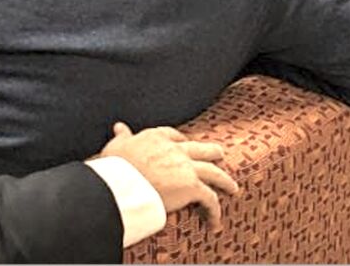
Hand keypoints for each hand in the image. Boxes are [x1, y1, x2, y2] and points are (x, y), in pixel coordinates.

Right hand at [97, 122, 239, 230]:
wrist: (125, 182)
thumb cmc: (117, 165)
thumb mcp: (117, 146)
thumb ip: (123, 137)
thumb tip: (119, 127)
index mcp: (158, 138)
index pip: (175, 136)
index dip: (181, 141)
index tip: (183, 144)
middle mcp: (176, 150)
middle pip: (202, 149)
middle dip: (212, 152)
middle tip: (219, 155)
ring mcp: (187, 168)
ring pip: (215, 172)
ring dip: (225, 181)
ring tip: (233, 188)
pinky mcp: (193, 186)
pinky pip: (210, 200)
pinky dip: (215, 212)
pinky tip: (215, 222)